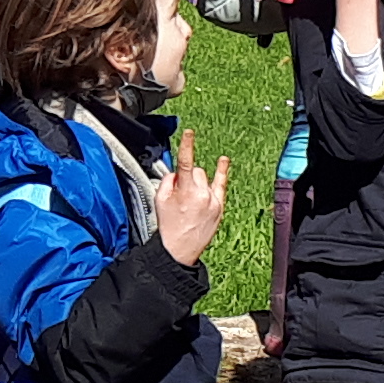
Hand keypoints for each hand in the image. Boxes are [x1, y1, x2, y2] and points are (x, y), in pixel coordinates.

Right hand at [153, 130, 231, 265]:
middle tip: (179, 194)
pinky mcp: (220, 207)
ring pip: (205, 177)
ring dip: (197, 182)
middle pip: (196, 171)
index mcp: (185, 191)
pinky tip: (223, 161)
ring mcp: (213, 200)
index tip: (190, 132)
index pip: (186, 162)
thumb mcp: (160, 201)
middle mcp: (202, 194)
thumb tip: (177, 173)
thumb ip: (168, 181)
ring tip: (190, 199)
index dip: (187, 145)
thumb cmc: (168, 226)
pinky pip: (221, 184)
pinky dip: (222, 172)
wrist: (179, 250)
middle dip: (187, 177)